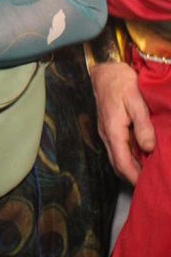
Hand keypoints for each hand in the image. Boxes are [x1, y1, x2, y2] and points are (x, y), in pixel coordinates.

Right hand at [90, 61, 154, 184]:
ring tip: (148, 170)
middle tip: (150, 182)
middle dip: (133, 176)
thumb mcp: (136, 100)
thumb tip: (149, 148)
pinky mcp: (108, 127)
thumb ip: (142, 125)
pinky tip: (142, 154)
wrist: (105, 70)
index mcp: (113, 131)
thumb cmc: (121, 82)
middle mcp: (107, 135)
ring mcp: (106, 131)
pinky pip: (118, 148)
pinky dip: (129, 156)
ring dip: (131, 166)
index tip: (147, 186)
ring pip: (117, 157)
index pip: (122, 163)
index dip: (134, 177)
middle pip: (118, 164)